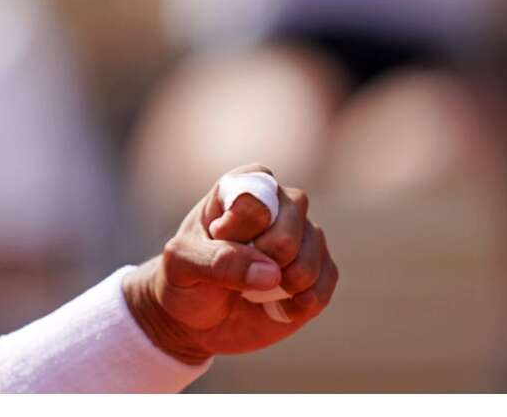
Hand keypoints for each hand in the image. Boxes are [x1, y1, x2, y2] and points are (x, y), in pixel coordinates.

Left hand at [121, 164, 338, 363]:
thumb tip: (271, 273)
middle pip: (290, 224)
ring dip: (281, 284)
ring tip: (254, 290)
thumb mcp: (182, 265)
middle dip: (262, 257)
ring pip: (312, 255)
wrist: (198, 321)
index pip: (256, 197)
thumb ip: (218, 261)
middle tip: (236, 270)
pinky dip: (299, 304)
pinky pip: (325, 283)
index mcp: (242, 186)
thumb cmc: (185, 280)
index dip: (238, 228)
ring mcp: (303, 236)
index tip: (217, 237)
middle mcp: (280, 204)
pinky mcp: (320, 269)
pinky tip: (275, 307)